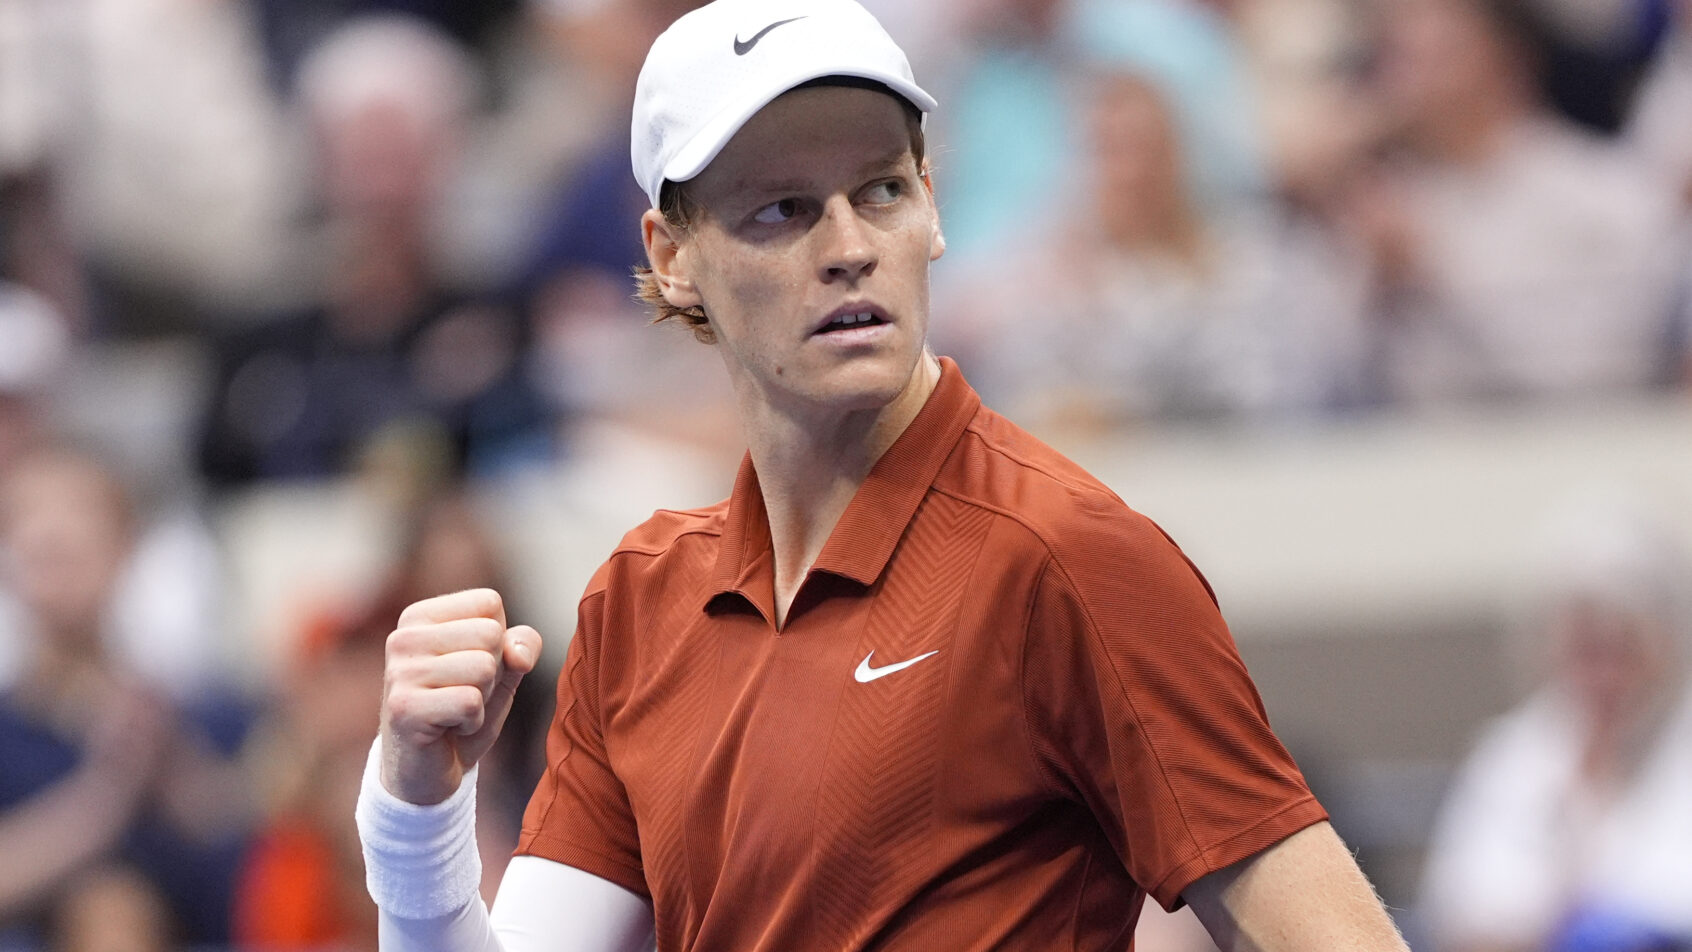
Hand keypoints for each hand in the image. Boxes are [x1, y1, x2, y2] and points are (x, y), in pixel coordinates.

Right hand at [379, 589, 541, 804]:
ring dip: (482, 698)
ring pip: (484, 667)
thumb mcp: (503, 670)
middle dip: (491, 672)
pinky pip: (471, 702)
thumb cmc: (463, 710)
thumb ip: (522, 645)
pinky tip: (449, 728)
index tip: (469, 669)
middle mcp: (403, 637)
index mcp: (421, 616)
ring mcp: (399, 672)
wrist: (428, 770)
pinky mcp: (404, 708)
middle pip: (490, 634)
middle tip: (462, 695)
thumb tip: (518, 653)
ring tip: (454, 711)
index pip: (489, 603)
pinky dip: (472, 721)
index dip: (497, 641)